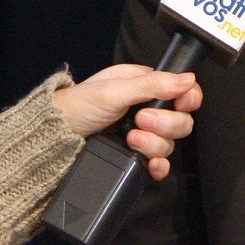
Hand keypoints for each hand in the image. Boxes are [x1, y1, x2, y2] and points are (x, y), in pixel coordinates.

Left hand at [52, 65, 201, 179]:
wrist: (56, 138)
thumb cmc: (79, 106)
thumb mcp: (115, 90)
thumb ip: (152, 85)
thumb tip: (188, 79)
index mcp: (145, 86)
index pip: (183, 91)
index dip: (188, 99)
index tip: (180, 104)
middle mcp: (148, 109)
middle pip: (181, 120)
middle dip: (164, 123)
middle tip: (140, 120)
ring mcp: (143, 134)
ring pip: (170, 144)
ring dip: (154, 143)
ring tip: (131, 139)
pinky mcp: (136, 156)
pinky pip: (160, 164)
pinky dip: (159, 165)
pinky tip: (150, 163)